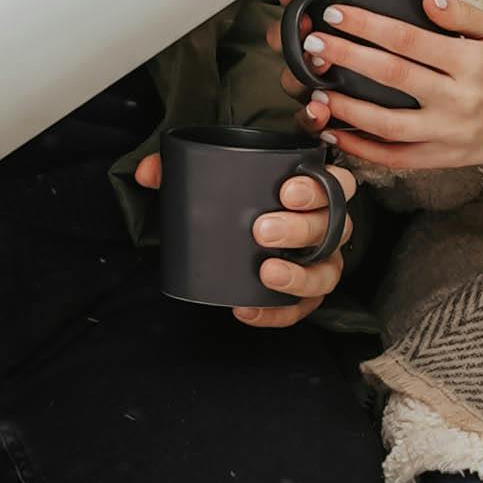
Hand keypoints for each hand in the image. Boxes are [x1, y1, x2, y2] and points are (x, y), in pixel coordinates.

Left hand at [135, 147, 352, 327]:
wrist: (235, 239)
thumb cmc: (239, 201)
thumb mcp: (210, 179)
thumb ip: (178, 170)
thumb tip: (147, 172)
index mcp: (313, 191)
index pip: (335, 183)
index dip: (317, 188)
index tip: (286, 191)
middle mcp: (325, 227)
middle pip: (333, 227)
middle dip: (300, 228)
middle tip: (262, 230)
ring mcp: (320, 263)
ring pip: (326, 271)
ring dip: (299, 274)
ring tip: (265, 271)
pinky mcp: (306, 295)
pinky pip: (302, 308)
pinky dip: (277, 312)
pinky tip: (247, 308)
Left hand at [301, 0, 482, 184]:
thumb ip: (465, 15)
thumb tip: (427, 2)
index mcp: (470, 62)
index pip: (409, 40)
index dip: (369, 26)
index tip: (337, 14)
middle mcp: (457, 99)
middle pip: (392, 77)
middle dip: (347, 59)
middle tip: (312, 45)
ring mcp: (449, 133)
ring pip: (388, 125)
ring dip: (346, 109)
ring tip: (313, 93)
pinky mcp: (443, 158)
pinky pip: (396, 158)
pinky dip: (362, 149)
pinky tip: (335, 132)